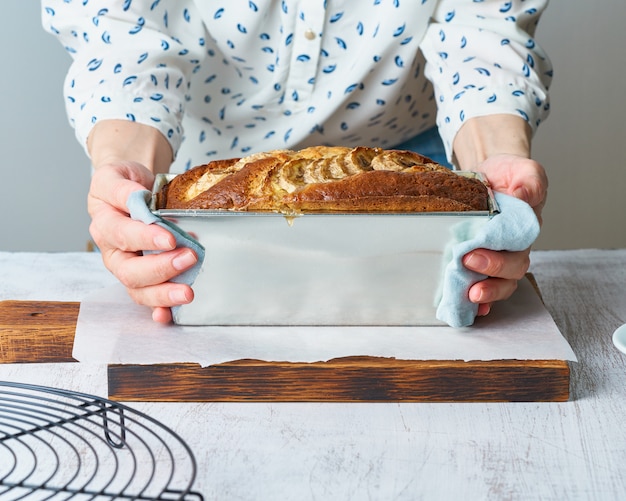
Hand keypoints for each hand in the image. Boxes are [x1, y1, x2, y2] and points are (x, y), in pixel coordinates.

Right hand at [88, 161, 198, 322]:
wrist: (131, 189)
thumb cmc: (126, 184)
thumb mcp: (118, 175)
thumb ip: (123, 187)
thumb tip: (136, 196)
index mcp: (105, 223)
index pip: (121, 234)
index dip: (144, 238)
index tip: (170, 238)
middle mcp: (113, 251)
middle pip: (129, 270)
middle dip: (161, 268)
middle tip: (190, 258)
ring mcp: (127, 268)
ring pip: (138, 289)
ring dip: (163, 293)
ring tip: (188, 291)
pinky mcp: (142, 279)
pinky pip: (147, 298)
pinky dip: (158, 310)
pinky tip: (169, 315)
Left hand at [462, 154, 547, 315]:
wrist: (491, 173)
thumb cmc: (509, 174)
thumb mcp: (524, 170)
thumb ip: (529, 182)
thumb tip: (522, 196)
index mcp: (524, 229)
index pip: (518, 251)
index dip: (499, 262)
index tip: (474, 256)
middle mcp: (512, 247)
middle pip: (510, 271)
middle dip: (489, 274)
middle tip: (465, 264)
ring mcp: (497, 256)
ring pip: (500, 283)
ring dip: (486, 293)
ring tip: (470, 296)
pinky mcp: (480, 260)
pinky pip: (483, 284)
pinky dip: (479, 299)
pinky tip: (466, 305)